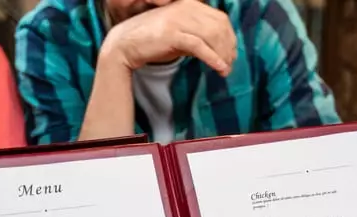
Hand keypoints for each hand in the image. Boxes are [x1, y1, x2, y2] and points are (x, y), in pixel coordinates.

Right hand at [101, 0, 236, 75]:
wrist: (124, 45)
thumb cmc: (152, 41)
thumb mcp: (179, 35)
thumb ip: (197, 36)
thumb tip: (219, 49)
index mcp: (189, 4)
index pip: (219, 18)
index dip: (230, 37)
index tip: (232, 54)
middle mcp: (185, 8)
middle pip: (219, 26)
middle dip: (229, 47)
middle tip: (231, 64)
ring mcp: (178, 19)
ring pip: (212, 35)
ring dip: (223, 54)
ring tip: (226, 70)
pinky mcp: (172, 34)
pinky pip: (199, 46)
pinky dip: (213, 58)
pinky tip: (220, 67)